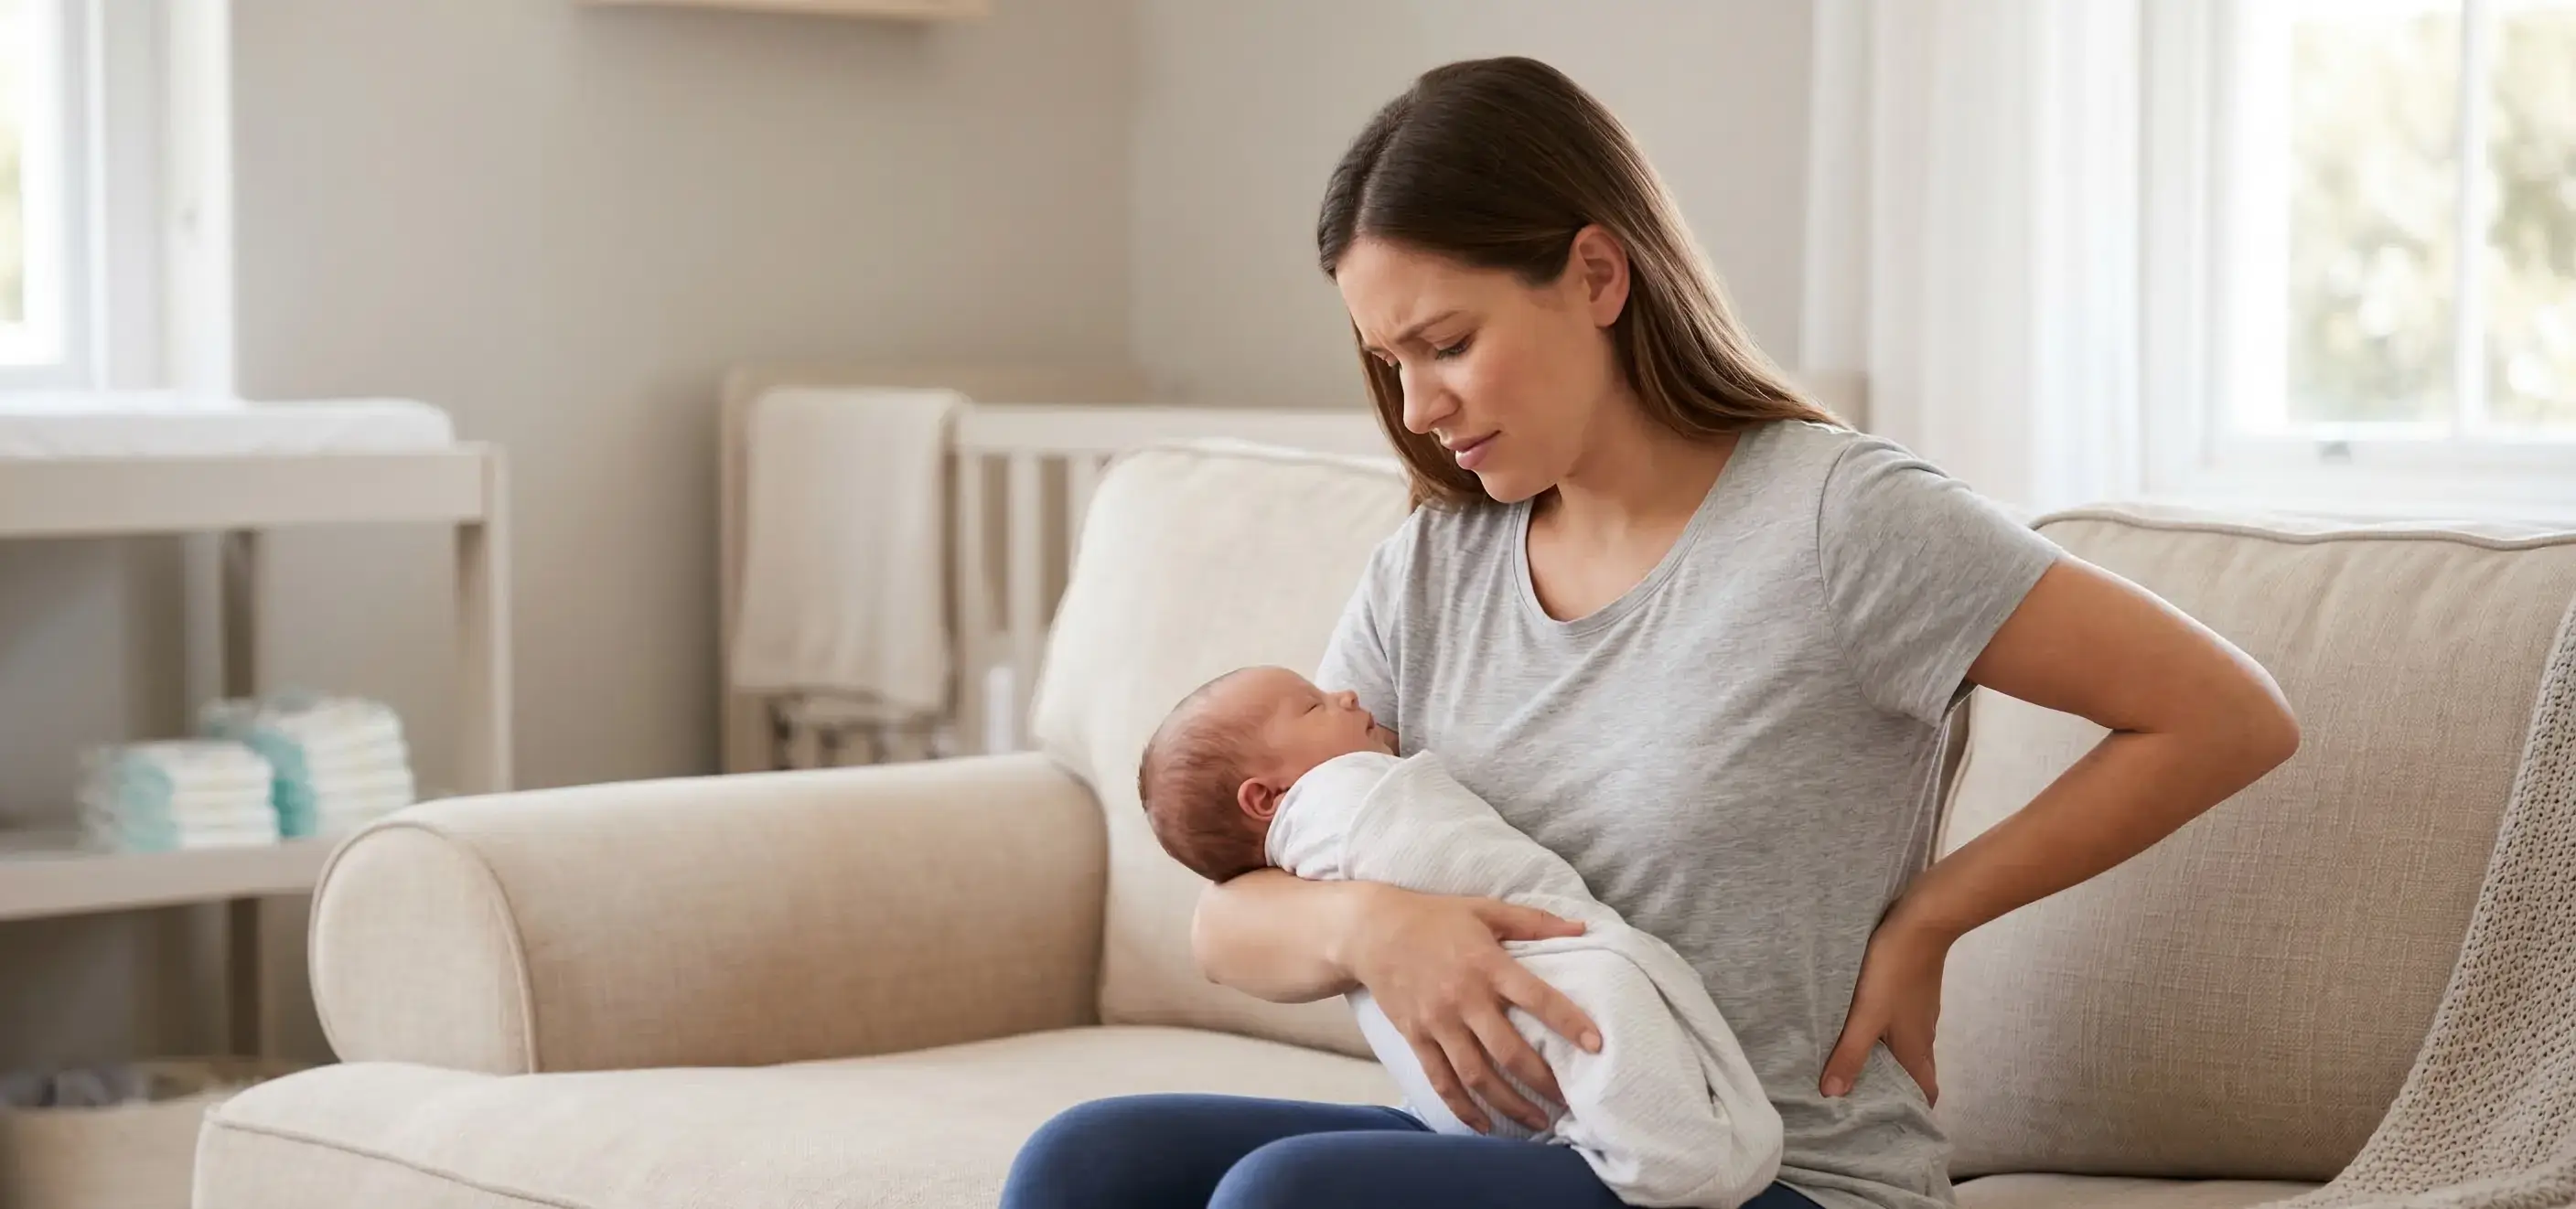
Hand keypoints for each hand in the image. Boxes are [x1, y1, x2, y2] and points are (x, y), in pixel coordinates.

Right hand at [1338, 885, 1601, 1132]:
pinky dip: (1463, 1108)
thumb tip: (1582, 927)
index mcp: (1487, 964)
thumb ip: (1534, 921)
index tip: (1596, 1045)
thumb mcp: (1485, 909)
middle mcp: (1463, 998)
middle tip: (1571, 1101)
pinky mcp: (1415, 1037)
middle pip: (1508, 1051)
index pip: (1536, 997)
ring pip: (1477, 1075)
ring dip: (1509, 1104)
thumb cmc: (1433, 917)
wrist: (1370, 931)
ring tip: (1538, 1121)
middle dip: (1543, 1081)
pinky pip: (1441, 1081)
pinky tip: (1486, 1125)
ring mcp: (1437, 1022)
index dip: (1568, 1022)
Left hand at [1820, 916, 1953, 1104]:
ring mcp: (1921, 1012)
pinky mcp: (1915, 991)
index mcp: (1916, 1049)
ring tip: (1855, 1064)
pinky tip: (1862, 1025)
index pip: (1926, 1092)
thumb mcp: (1866, 1015)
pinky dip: (1886, 1034)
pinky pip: (1903, 1023)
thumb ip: (1850, 1053)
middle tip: (1862, 1096)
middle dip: (1895, 1088)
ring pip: (1908, 1047)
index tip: (1889, 1120)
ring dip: (1888, 1060)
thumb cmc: (1895, 971)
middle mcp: (1924, 1035)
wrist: (1923, 922)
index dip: (1913, 1109)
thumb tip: (1832, 1093)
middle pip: (1916, 1072)